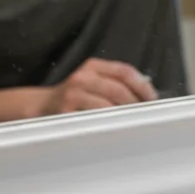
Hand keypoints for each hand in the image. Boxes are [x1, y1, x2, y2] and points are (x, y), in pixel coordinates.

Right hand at [40, 58, 158, 115]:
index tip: (152, 98)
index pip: (124, 71)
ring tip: (132, 121)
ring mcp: (73, 94)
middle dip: (135, 103)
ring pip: (108, 105)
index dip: (142, 86)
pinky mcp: (66, 111)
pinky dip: (108, 124)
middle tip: (144, 114)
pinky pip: (93, 119)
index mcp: (93, 66)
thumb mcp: (94, 81)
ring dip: (124, 115)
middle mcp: (82, 77)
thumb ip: (116, 83)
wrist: (42, 106)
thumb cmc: (74, 95)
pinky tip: (115, 127)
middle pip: (118, 89)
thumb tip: (145, 93)